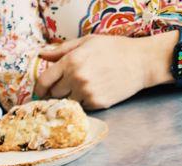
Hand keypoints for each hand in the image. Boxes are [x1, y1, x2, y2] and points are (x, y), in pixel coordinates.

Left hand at [35, 35, 151, 109]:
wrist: (142, 62)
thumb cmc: (114, 49)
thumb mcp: (87, 42)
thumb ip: (62, 50)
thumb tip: (41, 55)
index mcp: (71, 61)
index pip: (44, 81)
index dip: (39, 88)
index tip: (40, 92)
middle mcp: (77, 78)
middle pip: (54, 94)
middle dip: (57, 91)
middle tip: (66, 86)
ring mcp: (87, 92)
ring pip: (68, 102)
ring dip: (71, 97)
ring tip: (84, 87)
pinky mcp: (97, 104)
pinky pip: (82, 107)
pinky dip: (85, 102)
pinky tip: (95, 91)